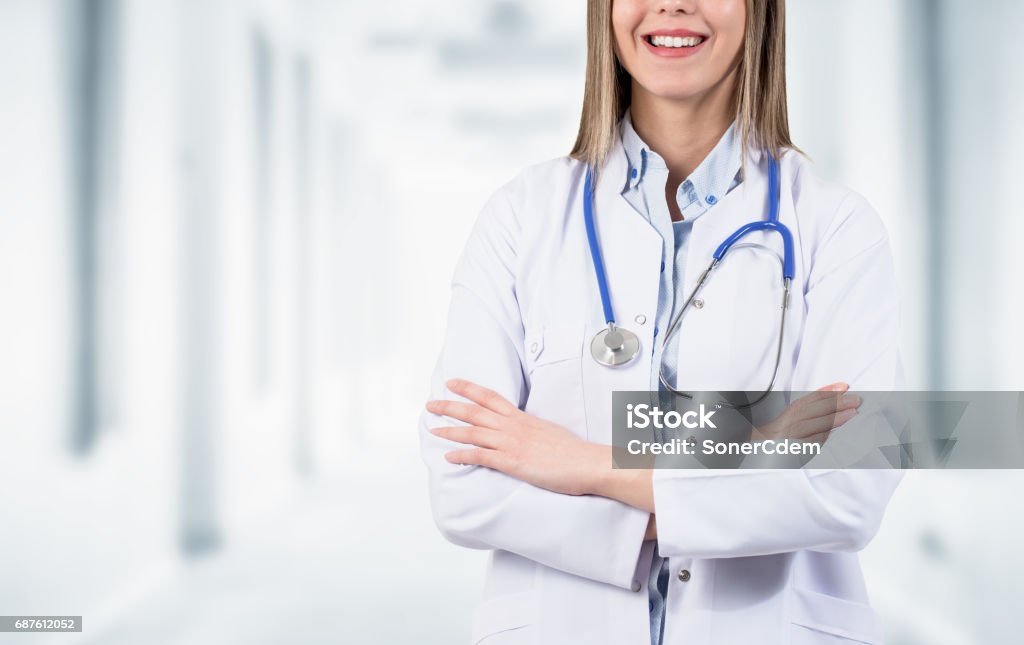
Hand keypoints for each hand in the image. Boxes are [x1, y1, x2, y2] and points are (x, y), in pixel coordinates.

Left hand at [426, 378, 604, 495]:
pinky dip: (462, 455)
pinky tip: (448, 457)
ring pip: (473, 432)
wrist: (586, 462)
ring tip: (432, 428)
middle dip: (450, 406)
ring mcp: (511, 443)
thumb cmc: (573, 451)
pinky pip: (480, 456)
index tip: (453, 383)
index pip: (491, 397)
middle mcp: (513, 427)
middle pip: (475, 411)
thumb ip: (531, 430)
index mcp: (522, 418)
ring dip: (450, 430)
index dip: (469, 388)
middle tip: (431, 403)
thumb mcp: (549, 432)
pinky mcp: (511, 462)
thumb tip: (524, 433)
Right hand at [752, 382, 860, 443]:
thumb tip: (835, 398)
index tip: (843, 386)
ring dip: (834, 419)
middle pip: (814, 410)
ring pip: (814, 426)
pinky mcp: (792, 451)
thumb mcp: (791, 420)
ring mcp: (790, 437)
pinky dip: (824, 438)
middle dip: (835, 404)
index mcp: (789, 414)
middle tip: (855, 400)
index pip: (810, 399)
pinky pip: (810, 444)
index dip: (827, 391)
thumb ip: (810, 411)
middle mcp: (788, 423)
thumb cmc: (779, 437)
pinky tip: (836, 434)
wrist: (760, 454)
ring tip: (852, 413)